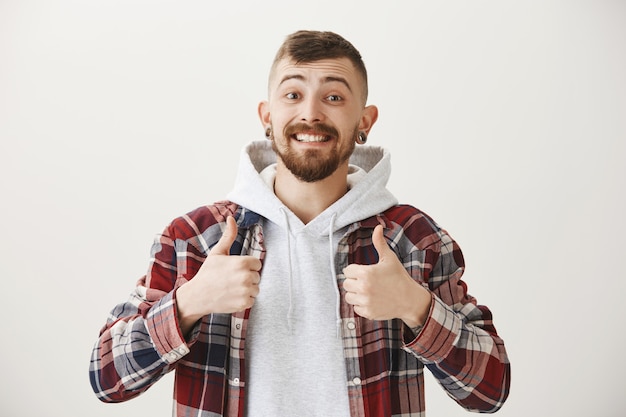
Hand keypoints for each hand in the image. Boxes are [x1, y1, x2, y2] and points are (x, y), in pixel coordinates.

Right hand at [176, 216, 261, 333]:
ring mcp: (245, 291)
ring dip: (247, 290)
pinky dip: (243, 300)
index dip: (247, 266)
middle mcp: (246, 277)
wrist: (197, 295)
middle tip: (231, 280)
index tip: (235, 269)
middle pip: (257, 276)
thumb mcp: (218, 252)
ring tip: (232, 288)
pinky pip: (251, 300)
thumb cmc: (208, 273)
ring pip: (255, 289)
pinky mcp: (243, 304)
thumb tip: (231, 218)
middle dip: (247, 278)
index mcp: (242, 263)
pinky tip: (232, 297)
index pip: (257, 264)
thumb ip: (229, 235)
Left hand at [342, 225, 430, 327]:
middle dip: (354, 282)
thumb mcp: (389, 258)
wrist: (410, 299)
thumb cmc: (399, 277)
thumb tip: (378, 227)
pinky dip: (361, 305)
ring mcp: (365, 301)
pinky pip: (355, 308)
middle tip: (367, 282)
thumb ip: (379, 243)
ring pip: (349, 296)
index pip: (347, 271)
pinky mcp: (368, 313)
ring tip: (368, 291)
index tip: (364, 272)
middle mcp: (364, 288)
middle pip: (346, 284)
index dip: (355, 271)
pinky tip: (372, 300)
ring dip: (356, 294)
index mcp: (366, 273)